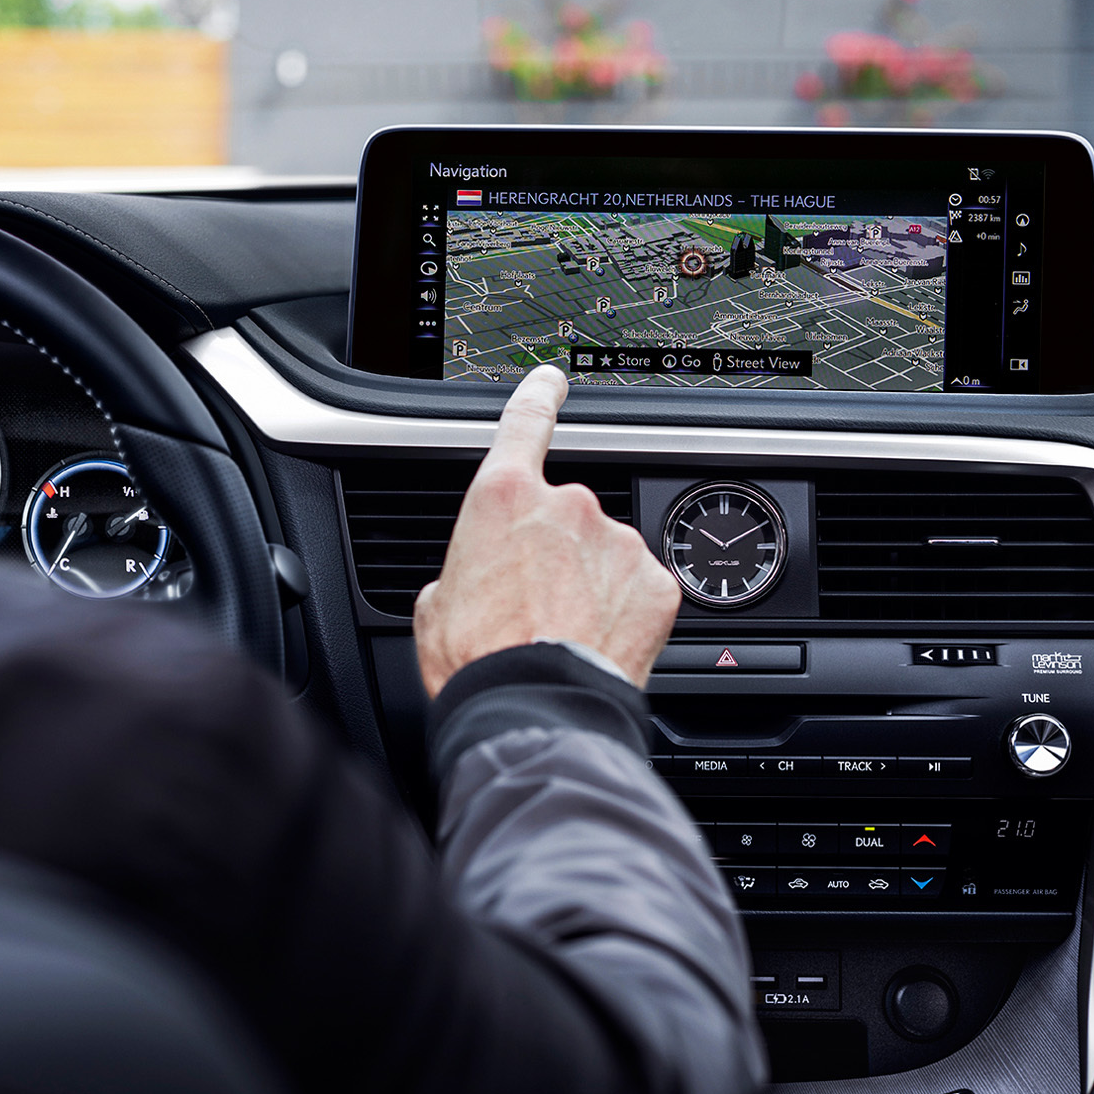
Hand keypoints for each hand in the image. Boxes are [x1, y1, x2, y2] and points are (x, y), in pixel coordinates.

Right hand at [413, 364, 681, 696]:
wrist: (535, 713)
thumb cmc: (477, 663)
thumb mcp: (436, 606)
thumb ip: (463, 569)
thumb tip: (473, 581)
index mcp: (503, 499)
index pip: (524, 423)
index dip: (539, 395)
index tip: (552, 380)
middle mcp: (568, 506)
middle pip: (564, 513)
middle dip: (554, 552)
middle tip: (532, 605)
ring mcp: (619, 541)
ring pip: (606, 552)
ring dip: (590, 583)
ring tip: (565, 634)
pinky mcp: (657, 583)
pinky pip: (640, 586)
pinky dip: (623, 611)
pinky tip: (599, 643)